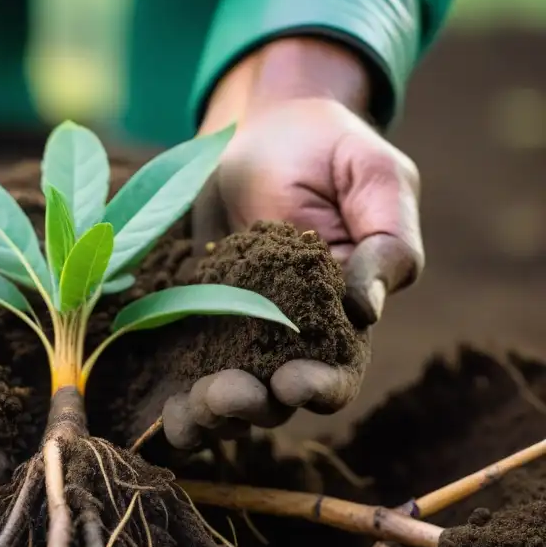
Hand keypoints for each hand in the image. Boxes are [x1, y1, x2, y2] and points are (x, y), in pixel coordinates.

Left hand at [163, 38, 420, 445]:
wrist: (262, 131)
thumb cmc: (330, 152)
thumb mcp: (376, 178)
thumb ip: (386, 241)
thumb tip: (367, 307)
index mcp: (342, 318)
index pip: (337, 373)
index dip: (320, 388)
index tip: (294, 382)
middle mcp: (288, 340)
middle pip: (274, 400)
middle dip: (251, 406)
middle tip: (227, 393)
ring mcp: (235, 334)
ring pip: (225, 398)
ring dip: (207, 415)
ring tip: (188, 408)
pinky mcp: (190, 320)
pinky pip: (180, 370)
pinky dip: (172, 398)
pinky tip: (160, 406)